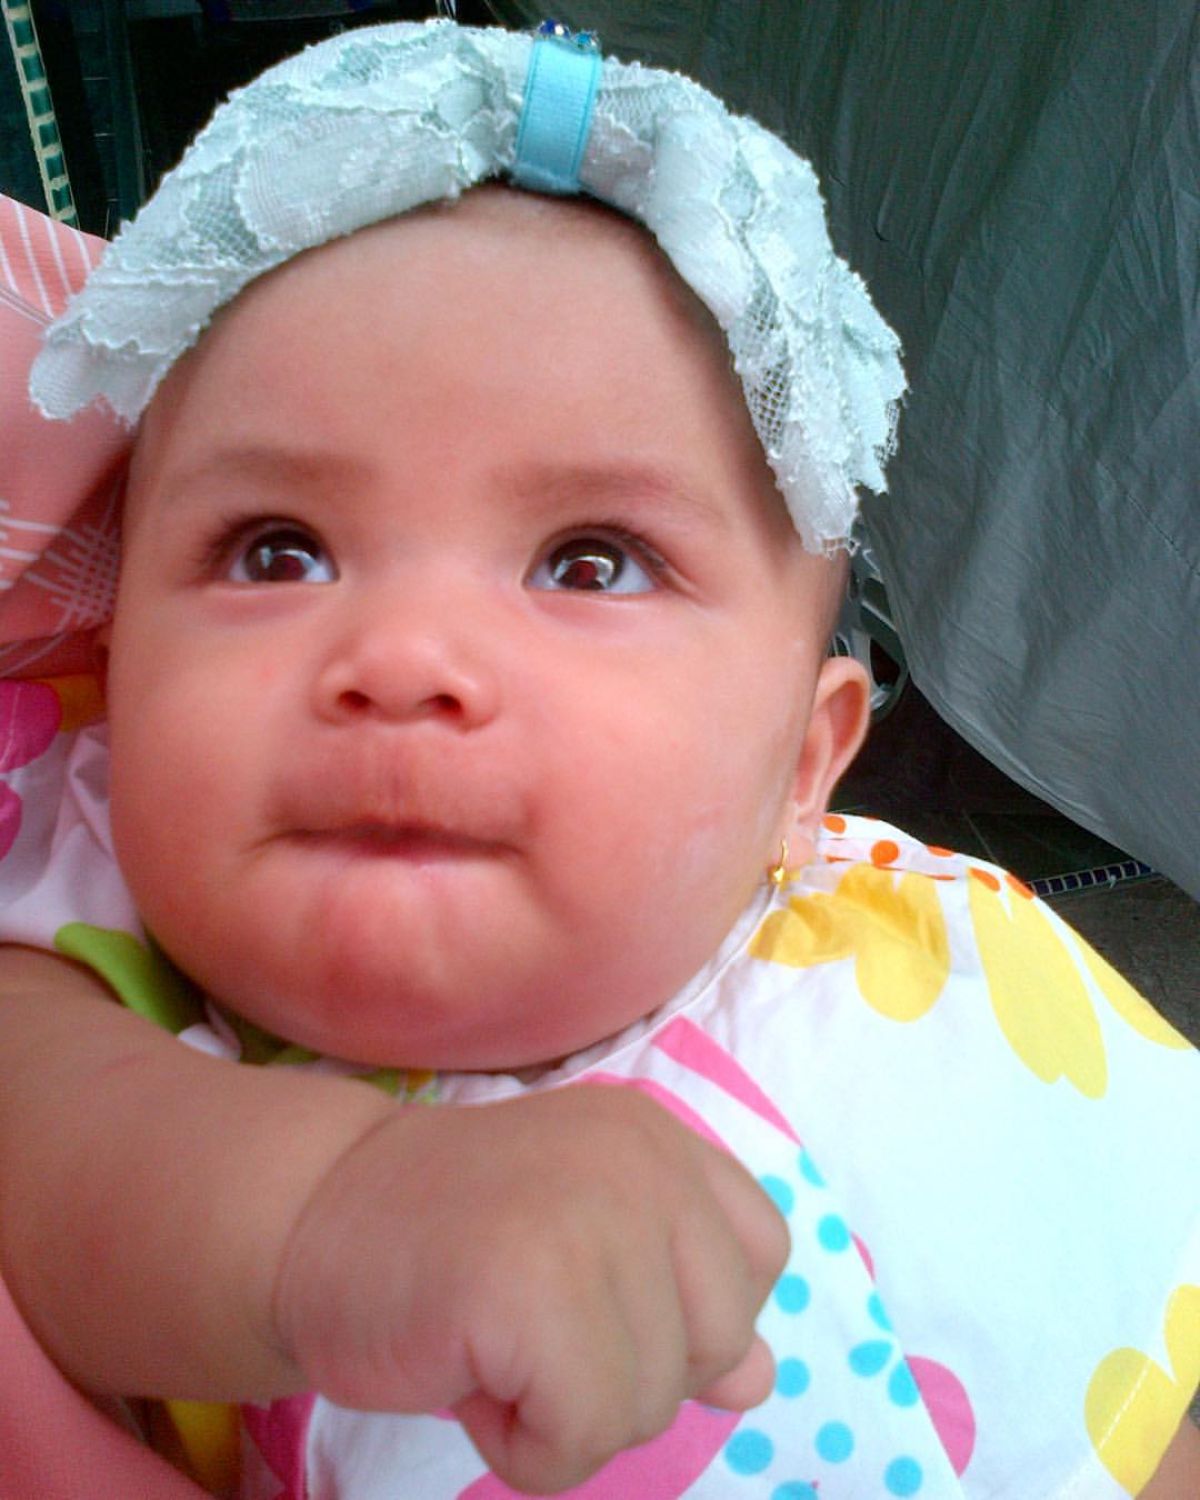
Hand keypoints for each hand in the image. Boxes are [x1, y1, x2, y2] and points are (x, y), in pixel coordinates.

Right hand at [272, 1084, 788, 1493]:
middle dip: (629, 1371)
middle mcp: (642, 1160)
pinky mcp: (531, 1288)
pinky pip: (580, 1440)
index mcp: (660, 1137)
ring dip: (566, 1414)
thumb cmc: (449, 1238)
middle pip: (721, 1342)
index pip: (761, 1254)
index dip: (692, 1310)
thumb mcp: (586, 1249)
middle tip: (530, 1325)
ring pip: (651, 1405)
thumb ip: (678, 1300)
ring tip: (490, 1343)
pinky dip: (523, 1448)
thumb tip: (762, 1381)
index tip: (600, 1301)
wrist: (308, 1216)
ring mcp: (590, 1217)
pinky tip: (468, 1378)